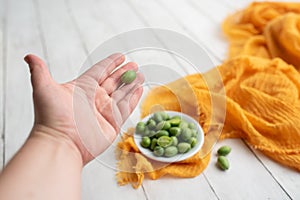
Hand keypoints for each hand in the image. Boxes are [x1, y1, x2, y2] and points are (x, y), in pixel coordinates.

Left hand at [25, 53, 143, 163]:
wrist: (60, 144)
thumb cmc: (51, 117)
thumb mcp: (44, 88)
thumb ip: (40, 71)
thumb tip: (29, 56)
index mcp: (81, 88)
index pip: (99, 71)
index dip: (110, 64)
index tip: (120, 57)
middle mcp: (94, 98)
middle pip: (113, 81)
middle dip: (124, 73)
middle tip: (134, 65)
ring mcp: (104, 111)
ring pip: (122, 93)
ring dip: (131, 84)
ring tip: (140, 75)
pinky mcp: (113, 123)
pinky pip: (126, 107)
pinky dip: (134, 98)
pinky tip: (139, 89)